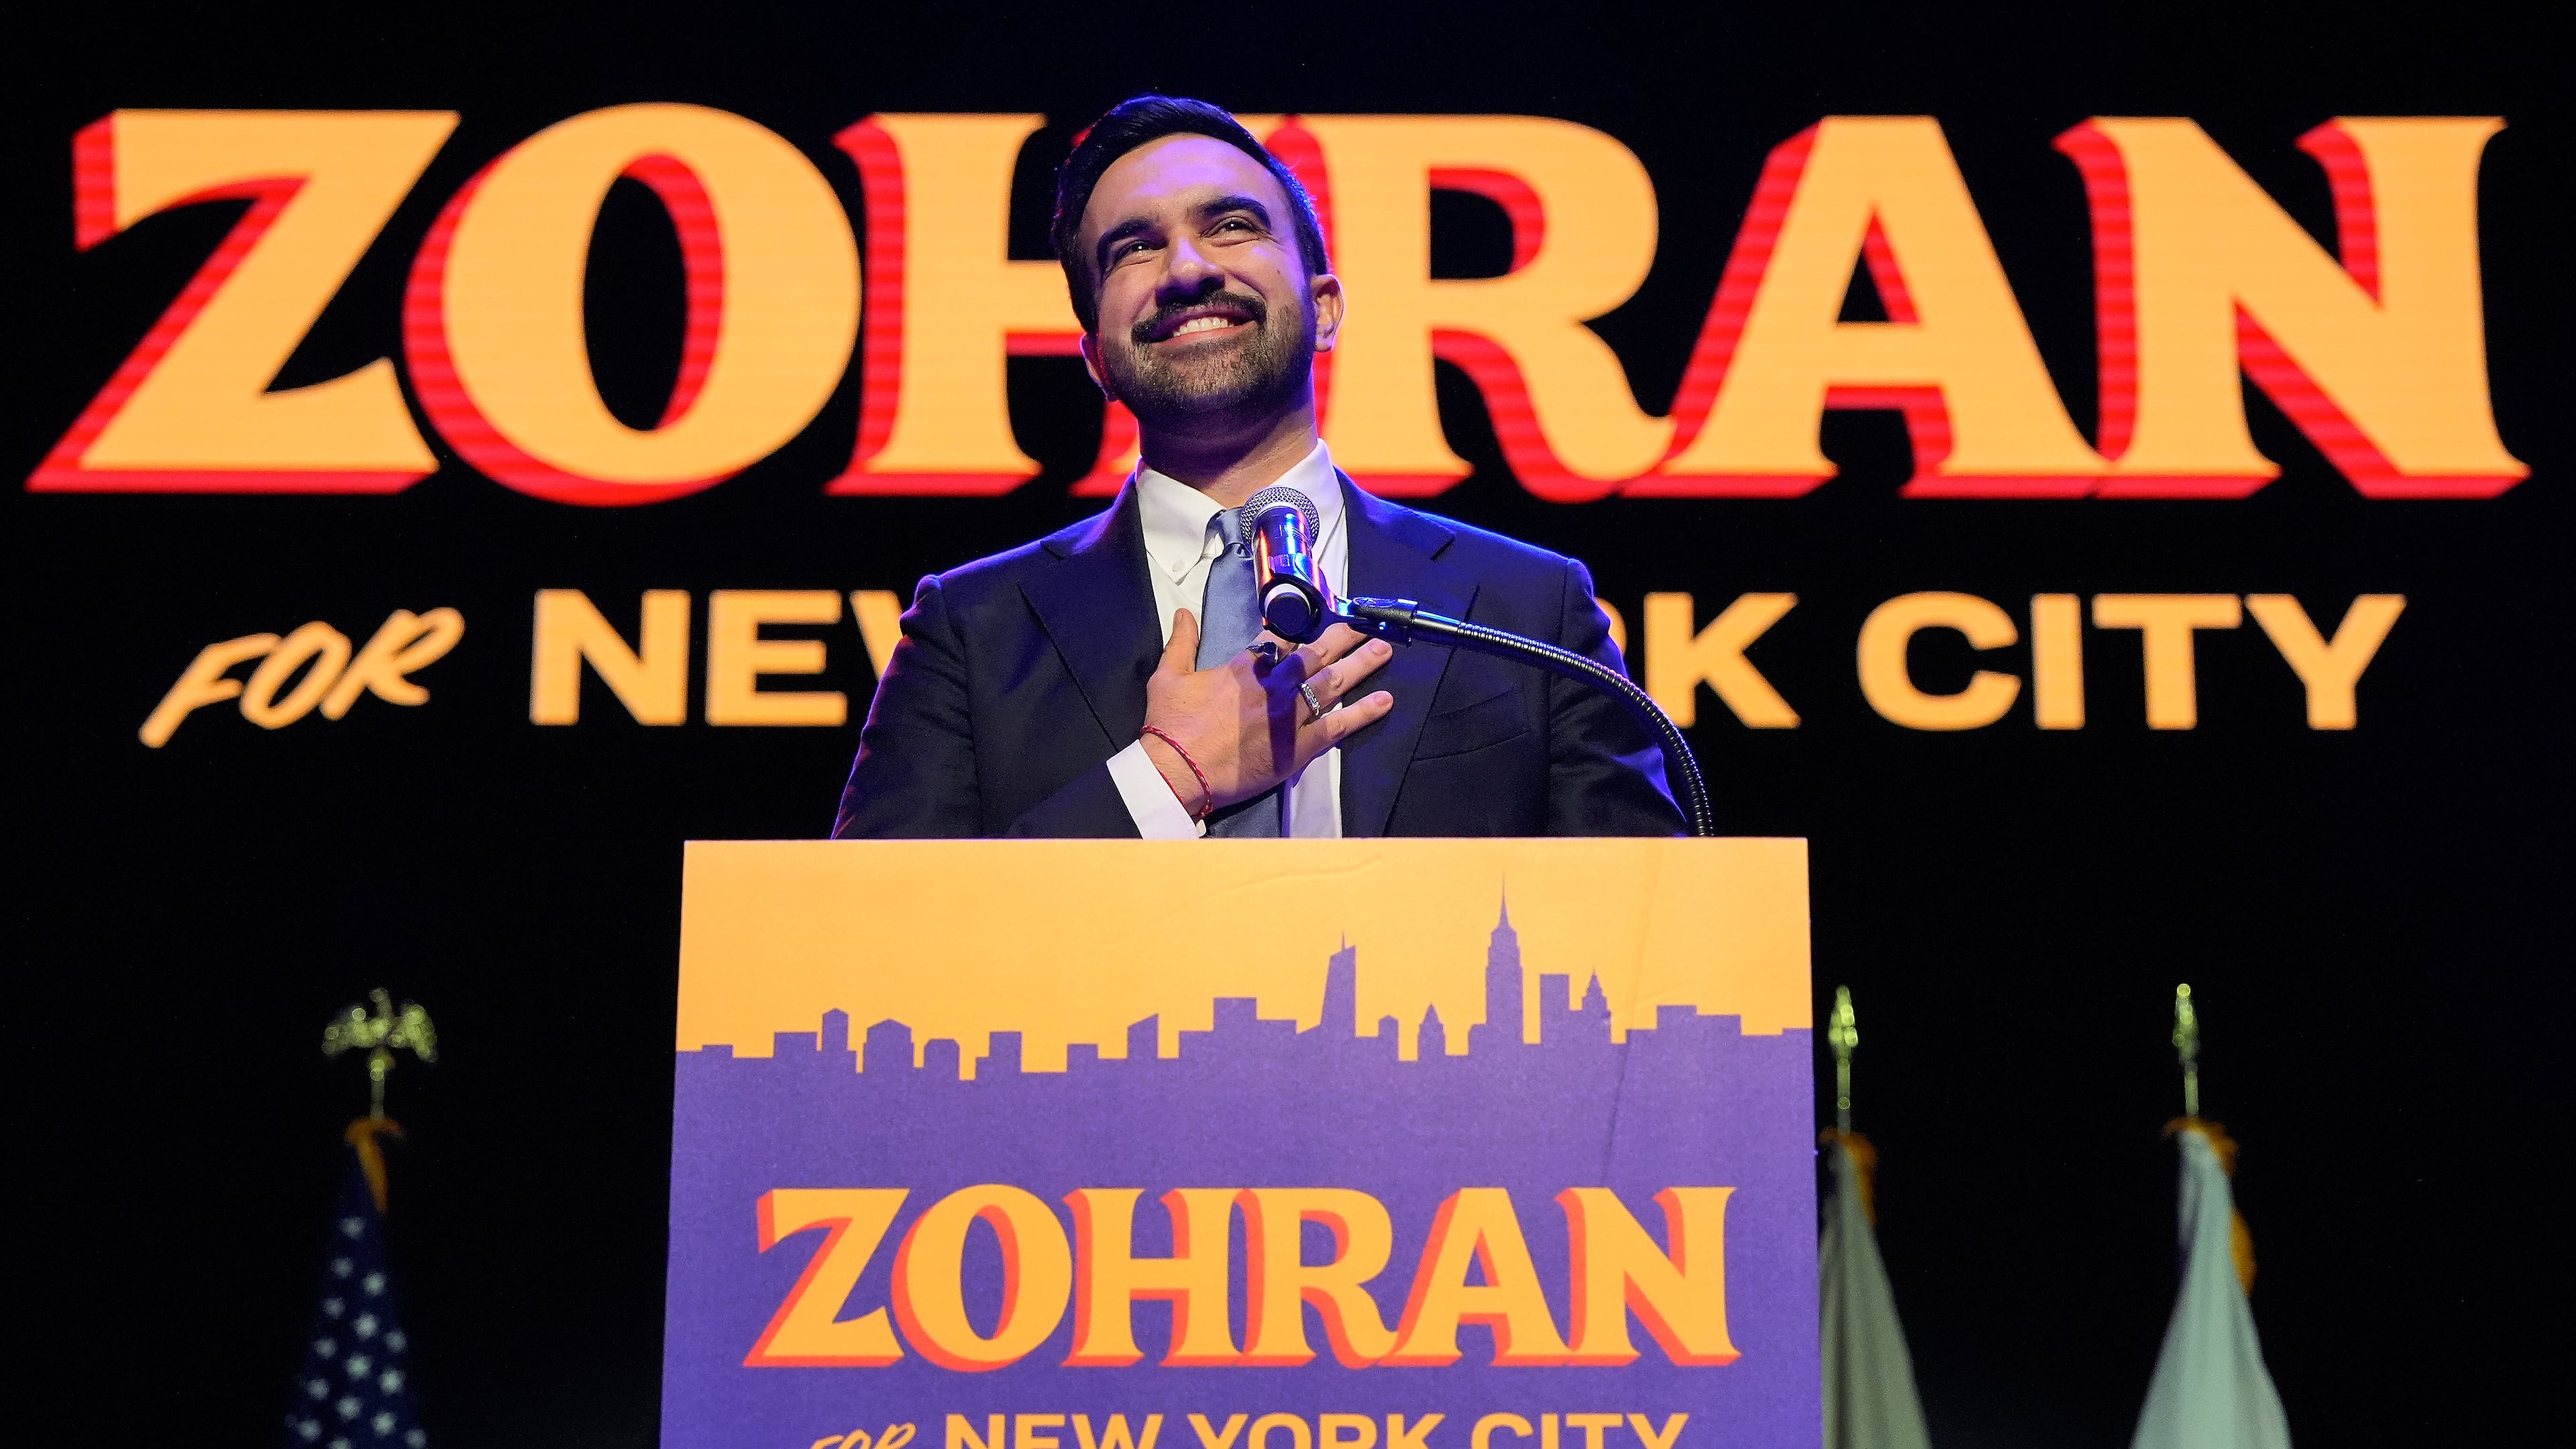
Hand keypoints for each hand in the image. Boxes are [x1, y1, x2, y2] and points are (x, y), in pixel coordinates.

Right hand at [1138, 610, 1394, 812]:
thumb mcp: (1168, 676)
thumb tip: (1183, 613)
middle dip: (1343, 639)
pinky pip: (1338, 725)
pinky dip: (1363, 712)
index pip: (1281, 642)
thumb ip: (1181, 642)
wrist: (1176, 769)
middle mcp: (1273, 685)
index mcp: (1244, 668)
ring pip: (1333, 683)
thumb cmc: (1170, 725)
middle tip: (1366, 628)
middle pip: (1316, 655)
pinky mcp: (1299, 746)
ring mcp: (1289, 715)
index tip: (1319, 626)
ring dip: (1361, 664)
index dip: (1302, 633)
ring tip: (1383, 650)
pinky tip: (1384, 700)